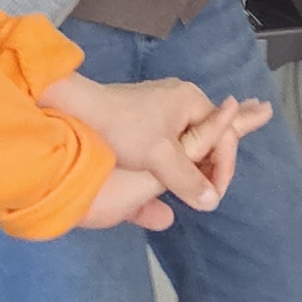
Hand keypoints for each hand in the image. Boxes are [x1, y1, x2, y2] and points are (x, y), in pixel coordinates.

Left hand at [44, 72, 268, 219]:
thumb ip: (187, 179)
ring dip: (201, 160)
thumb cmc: (121, 128)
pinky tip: (180, 171)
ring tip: (204, 183)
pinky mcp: (148, 116)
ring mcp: (165, 105)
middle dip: (216, 163)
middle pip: (211, 136)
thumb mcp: (158, 156)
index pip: (224, 137)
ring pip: (193, 138)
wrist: (77, 109)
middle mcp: (183, 98)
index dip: (223, 170)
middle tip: (214, 191)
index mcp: (192, 101)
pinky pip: (177, 138)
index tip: (213, 196)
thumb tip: (211, 202)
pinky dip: (183, 156)